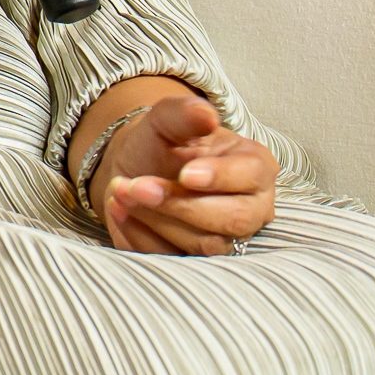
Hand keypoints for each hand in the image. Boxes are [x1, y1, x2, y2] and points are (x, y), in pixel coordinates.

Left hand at [85, 88, 277, 255]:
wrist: (136, 168)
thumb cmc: (163, 142)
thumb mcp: (167, 119)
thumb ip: (185, 114)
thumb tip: (205, 113)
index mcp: (255, 167)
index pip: (251, 177)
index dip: (219, 177)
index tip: (185, 173)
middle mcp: (250, 209)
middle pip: (232, 220)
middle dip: (180, 204)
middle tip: (137, 186)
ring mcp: (226, 239)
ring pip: (202, 245)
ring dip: (155, 220)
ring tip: (121, 191)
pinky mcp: (195, 260)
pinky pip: (173, 259)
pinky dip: (140, 236)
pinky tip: (119, 210)